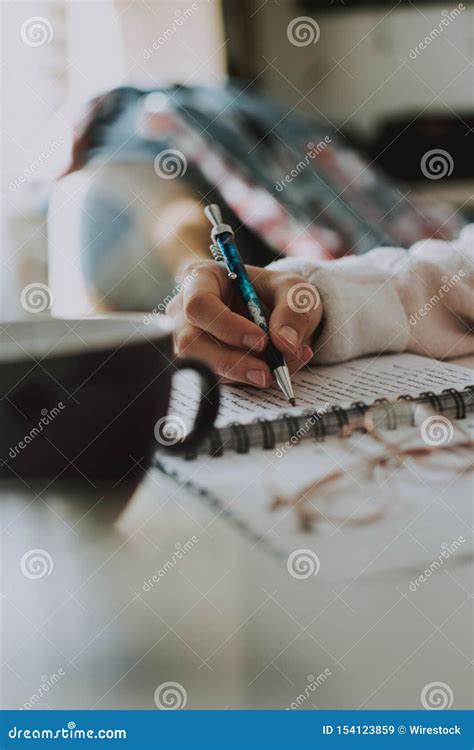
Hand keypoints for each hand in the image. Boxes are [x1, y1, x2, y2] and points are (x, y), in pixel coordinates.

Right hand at [166, 261, 322, 387]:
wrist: (274, 311)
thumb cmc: (274, 292)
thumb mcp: (293, 290)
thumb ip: (293, 310)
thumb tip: (285, 343)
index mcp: (201, 279)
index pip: (199, 304)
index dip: (228, 326)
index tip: (261, 340)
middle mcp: (185, 311)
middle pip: (191, 343)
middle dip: (231, 362)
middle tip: (267, 373)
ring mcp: (189, 340)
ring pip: (204, 367)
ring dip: (244, 375)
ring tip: (280, 369)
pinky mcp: (201, 364)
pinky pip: (218, 380)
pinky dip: (249, 380)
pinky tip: (275, 370)